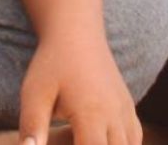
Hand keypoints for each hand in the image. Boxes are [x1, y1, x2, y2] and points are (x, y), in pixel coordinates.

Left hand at [17, 36, 140, 144]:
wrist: (77, 32)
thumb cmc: (52, 63)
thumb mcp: (34, 93)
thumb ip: (32, 126)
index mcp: (92, 114)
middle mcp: (115, 115)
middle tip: (71, 143)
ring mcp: (125, 110)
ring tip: (84, 141)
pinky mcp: (128, 106)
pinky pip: (135, 138)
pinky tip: (103, 143)